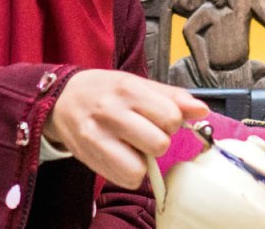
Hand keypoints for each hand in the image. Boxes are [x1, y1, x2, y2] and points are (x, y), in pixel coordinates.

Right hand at [45, 70, 209, 187]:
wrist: (62, 99)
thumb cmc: (105, 91)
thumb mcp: (137, 84)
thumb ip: (172, 97)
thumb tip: (202, 110)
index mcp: (128, 89)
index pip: (171, 117)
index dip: (171, 122)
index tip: (158, 119)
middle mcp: (111, 111)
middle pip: (159, 144)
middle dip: (157, 142)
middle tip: (143, 134)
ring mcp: (96, 137)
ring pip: (140, 168)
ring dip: (142, 162)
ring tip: (131, 147)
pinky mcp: (88, 158)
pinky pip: (124, 179)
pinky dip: (127, 172)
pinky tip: (119, 155)